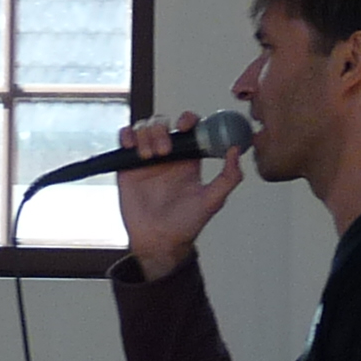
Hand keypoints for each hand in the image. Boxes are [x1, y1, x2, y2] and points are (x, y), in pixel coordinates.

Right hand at [114, 114, 242, 275]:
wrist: (158, 240)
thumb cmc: (186, 223)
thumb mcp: (212, 200)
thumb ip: (229, 177)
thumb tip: (235, 149)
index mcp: (189, 159)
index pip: (190, 128)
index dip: (188, 120)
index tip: (186, 126)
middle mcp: (169, 155)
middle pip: (164, 123)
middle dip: (163, 130)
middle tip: (164, 151)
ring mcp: (147, 158)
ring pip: (145, 128)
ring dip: (146, 134)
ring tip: (148, 157)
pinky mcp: (128, 165)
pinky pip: (125, 139)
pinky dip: (126, 134)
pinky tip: (131, 145)